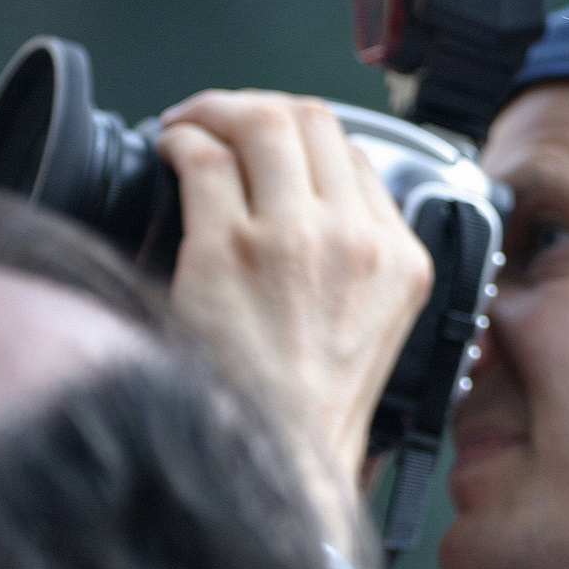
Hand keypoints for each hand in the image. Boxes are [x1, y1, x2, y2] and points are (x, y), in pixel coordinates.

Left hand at [157, 91, 433, 500]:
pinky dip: (179, 141)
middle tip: (220, 121)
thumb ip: (361, 259)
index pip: (358, 156)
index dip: (305, 138)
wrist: (279, 460)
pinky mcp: (228, 248)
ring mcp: (294, 239)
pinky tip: (167, 152)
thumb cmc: (312, 408)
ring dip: (214, 111)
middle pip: (314, 121)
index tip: (269, 148)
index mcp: (402, 259)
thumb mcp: (376, 327)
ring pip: (261, 123)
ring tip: (186, 127)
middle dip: (259, 108)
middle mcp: (357, 239)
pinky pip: (203, 159)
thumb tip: (316, 200)